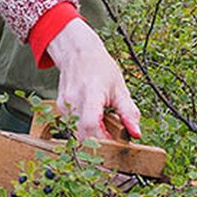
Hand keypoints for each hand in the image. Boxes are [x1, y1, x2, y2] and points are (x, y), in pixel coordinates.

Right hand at [45, 19, 142, 141]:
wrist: (77, 52)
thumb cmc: (100, 67)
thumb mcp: (120, 88)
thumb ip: (128, 112)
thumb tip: (136, 133)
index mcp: (90, 92)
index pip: (90, 124)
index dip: (102, 139)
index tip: (115, 144)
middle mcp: (73, 99)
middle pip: (82, 133)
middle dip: (98, 143)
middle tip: (113, 141)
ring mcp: (64, 104)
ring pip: (77, 132)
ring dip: (92, 136)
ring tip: (104, 126)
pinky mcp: (60, 107)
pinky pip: (73, 125)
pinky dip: (85, 128)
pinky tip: (94, 119)